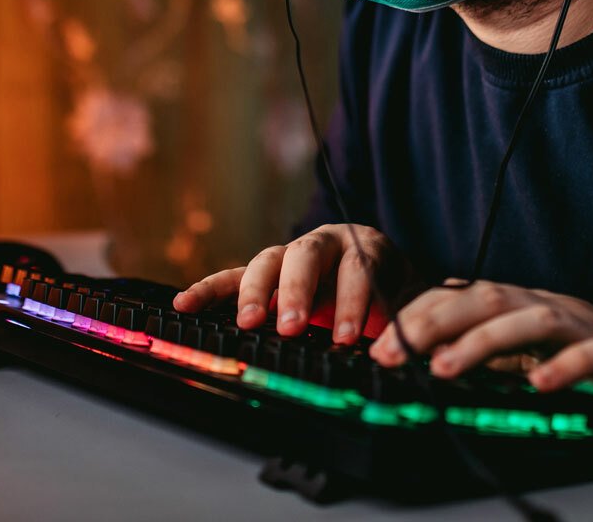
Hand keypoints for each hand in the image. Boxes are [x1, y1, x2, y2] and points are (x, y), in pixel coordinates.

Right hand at [173, 224, 403, 342]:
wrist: (379, 274)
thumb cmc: (391, 294)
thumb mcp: (407, 304)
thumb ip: (402, 322)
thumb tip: (400, 349)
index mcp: (363, 247)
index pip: (356, 268)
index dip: (350, 302)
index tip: (344, 337)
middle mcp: (322, 243)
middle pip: (305, 256)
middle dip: (296, 291)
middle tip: (291, 326)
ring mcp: (289, 257)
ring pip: (267, 262)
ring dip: (256, 292)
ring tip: (248, 322)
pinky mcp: (263, 274)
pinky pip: (232, 277)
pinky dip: (209, 290)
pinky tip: (185, 303)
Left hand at [368, 279, 592, 443]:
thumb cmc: (592, 371)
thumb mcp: (529, 359)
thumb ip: (488, 355)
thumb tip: (428, 359)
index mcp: (524, 306)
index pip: (463, 296)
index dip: (420, 315)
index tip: (380, 342)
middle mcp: (549, 308)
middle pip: (487, 299)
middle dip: (436, 322)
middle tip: (396, 351)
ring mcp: (585, 328)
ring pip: (531, 320)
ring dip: (483, 342)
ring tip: (446, 368)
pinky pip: (591, 356)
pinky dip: (564, 367)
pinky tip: (540, 384)